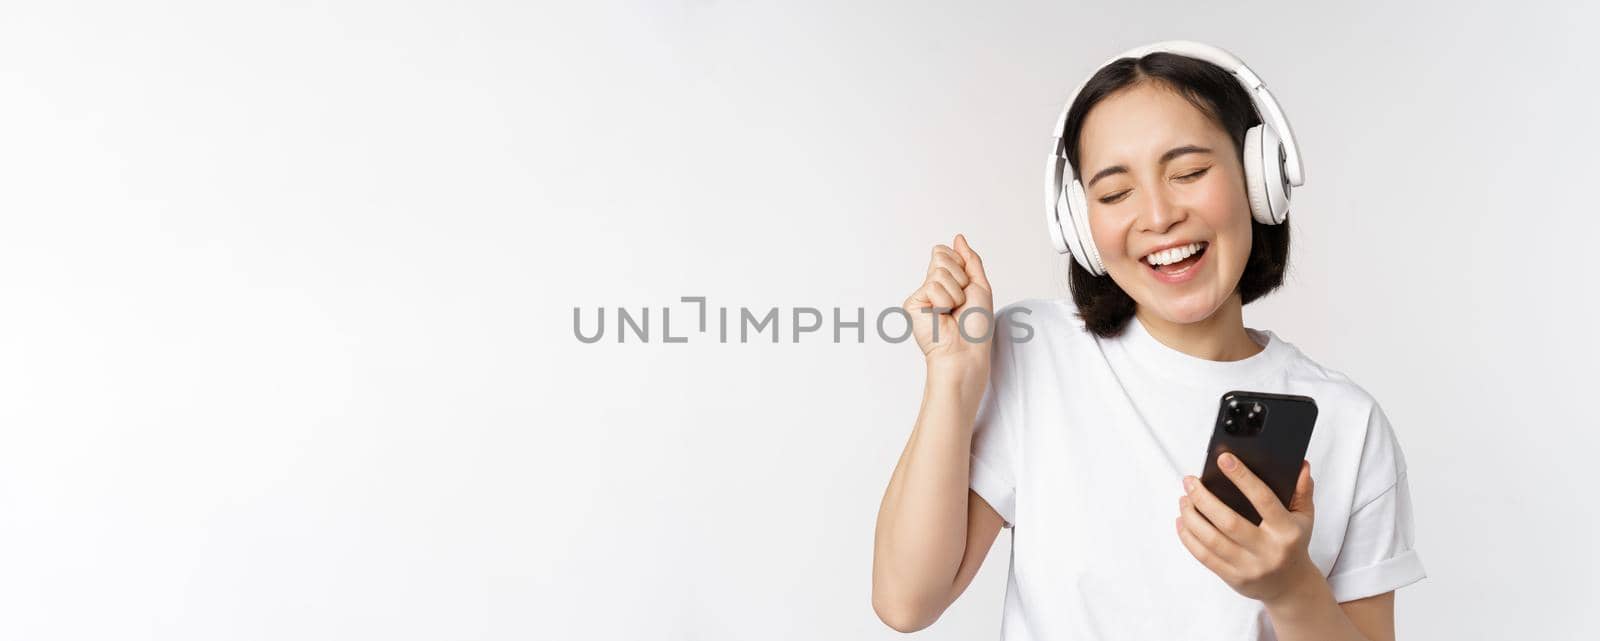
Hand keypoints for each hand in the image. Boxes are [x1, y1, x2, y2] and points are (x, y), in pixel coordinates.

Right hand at [904, 234, 993, 370]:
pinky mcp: (912, 303)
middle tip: (960, 301)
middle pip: (941, 257)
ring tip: (952, 310)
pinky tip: (941, 315)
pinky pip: (932, 285)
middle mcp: (932, 285)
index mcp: (947, 280)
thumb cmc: (975, 326)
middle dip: (959, 278)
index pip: (946, 253)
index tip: (966, 288)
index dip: (961, 266)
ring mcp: (921, 294)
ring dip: (954, 293)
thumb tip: (958, 238)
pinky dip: (944, 300)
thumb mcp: (980, 285)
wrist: (966, 349)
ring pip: (939, 272)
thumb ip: (970, 259)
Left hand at [1175, 454, 1320, 604]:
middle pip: (1228, 521)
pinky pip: (1204, 556)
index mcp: (1287, 531)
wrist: (1291, 586)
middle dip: (1203, 498)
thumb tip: (1301, 466)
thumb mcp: (1304, 518)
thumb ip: (1302, 491)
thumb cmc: (1293, 545)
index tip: (1224, 459)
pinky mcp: (1233, 578)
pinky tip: (1182, 521)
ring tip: (1184, 499)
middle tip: (1189, 481)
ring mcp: (1249, 567)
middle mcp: (1268, 550)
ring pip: (1211, 540)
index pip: (1263, 499)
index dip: (1242, 477)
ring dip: (1191, 517)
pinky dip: (1188, 537)